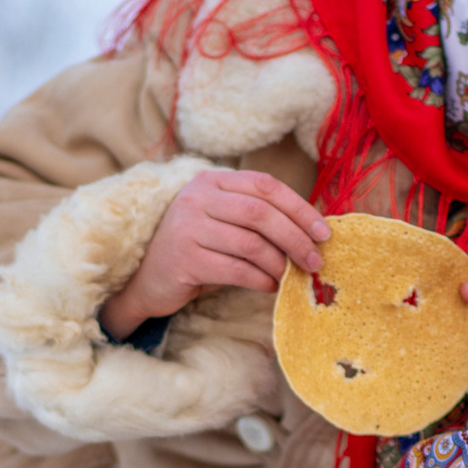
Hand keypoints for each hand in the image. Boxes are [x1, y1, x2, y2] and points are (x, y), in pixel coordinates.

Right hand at [98, 169, 329, 340]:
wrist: (145, 279)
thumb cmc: (195, 249)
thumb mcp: (222, 222)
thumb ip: (256, 218)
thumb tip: (311, 232)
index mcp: (212, 181)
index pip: (265, 186)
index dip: (299, 208)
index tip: (323, 232)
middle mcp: (197, 199)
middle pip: (261, 214)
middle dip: (295, 238)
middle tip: (315, 260)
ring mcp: (187, 228)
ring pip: (251, 244)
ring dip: (279, 264)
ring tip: (291, 277)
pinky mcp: (184, 260)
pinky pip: (236, 270)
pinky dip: (260, 280)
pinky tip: (269, 286)